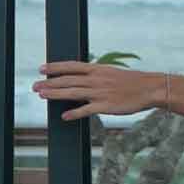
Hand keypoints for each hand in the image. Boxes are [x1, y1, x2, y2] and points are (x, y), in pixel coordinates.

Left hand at [33, 61, 164, 122]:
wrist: (149, 88)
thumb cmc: (131, 81)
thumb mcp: (111, 72)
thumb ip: (95, 75)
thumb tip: (81, 78)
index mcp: (97, 69)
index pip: (71, 66)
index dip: (55, 67)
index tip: (41, 68)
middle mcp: (96, 79)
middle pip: (68, 80)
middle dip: (49, 83)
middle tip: (34, 85)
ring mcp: (100, 93)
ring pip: (73, 93)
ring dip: (56, 94)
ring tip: (42, 95)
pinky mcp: (106, 106)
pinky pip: (87, 110)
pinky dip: (75, 113)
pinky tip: (64, 116)